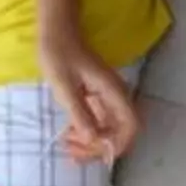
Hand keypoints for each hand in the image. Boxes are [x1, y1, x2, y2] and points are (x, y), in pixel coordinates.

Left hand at [38, 32, 140, 165]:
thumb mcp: (65, 86)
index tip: (97, 154)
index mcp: (113, 92)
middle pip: (120, 132)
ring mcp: (108, 98)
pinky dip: (87, 132)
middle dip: (99, 147)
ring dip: (92, 143)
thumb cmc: (59, 53)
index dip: (118, 144)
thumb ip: (80, 113)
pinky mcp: (98, 98)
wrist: (56, 31)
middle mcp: (116, 96)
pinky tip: (70, 137)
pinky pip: (99, 121)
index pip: (130, 125)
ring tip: (68, 148)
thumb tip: (93, 139)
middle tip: (73, 154)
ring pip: (108, 129)